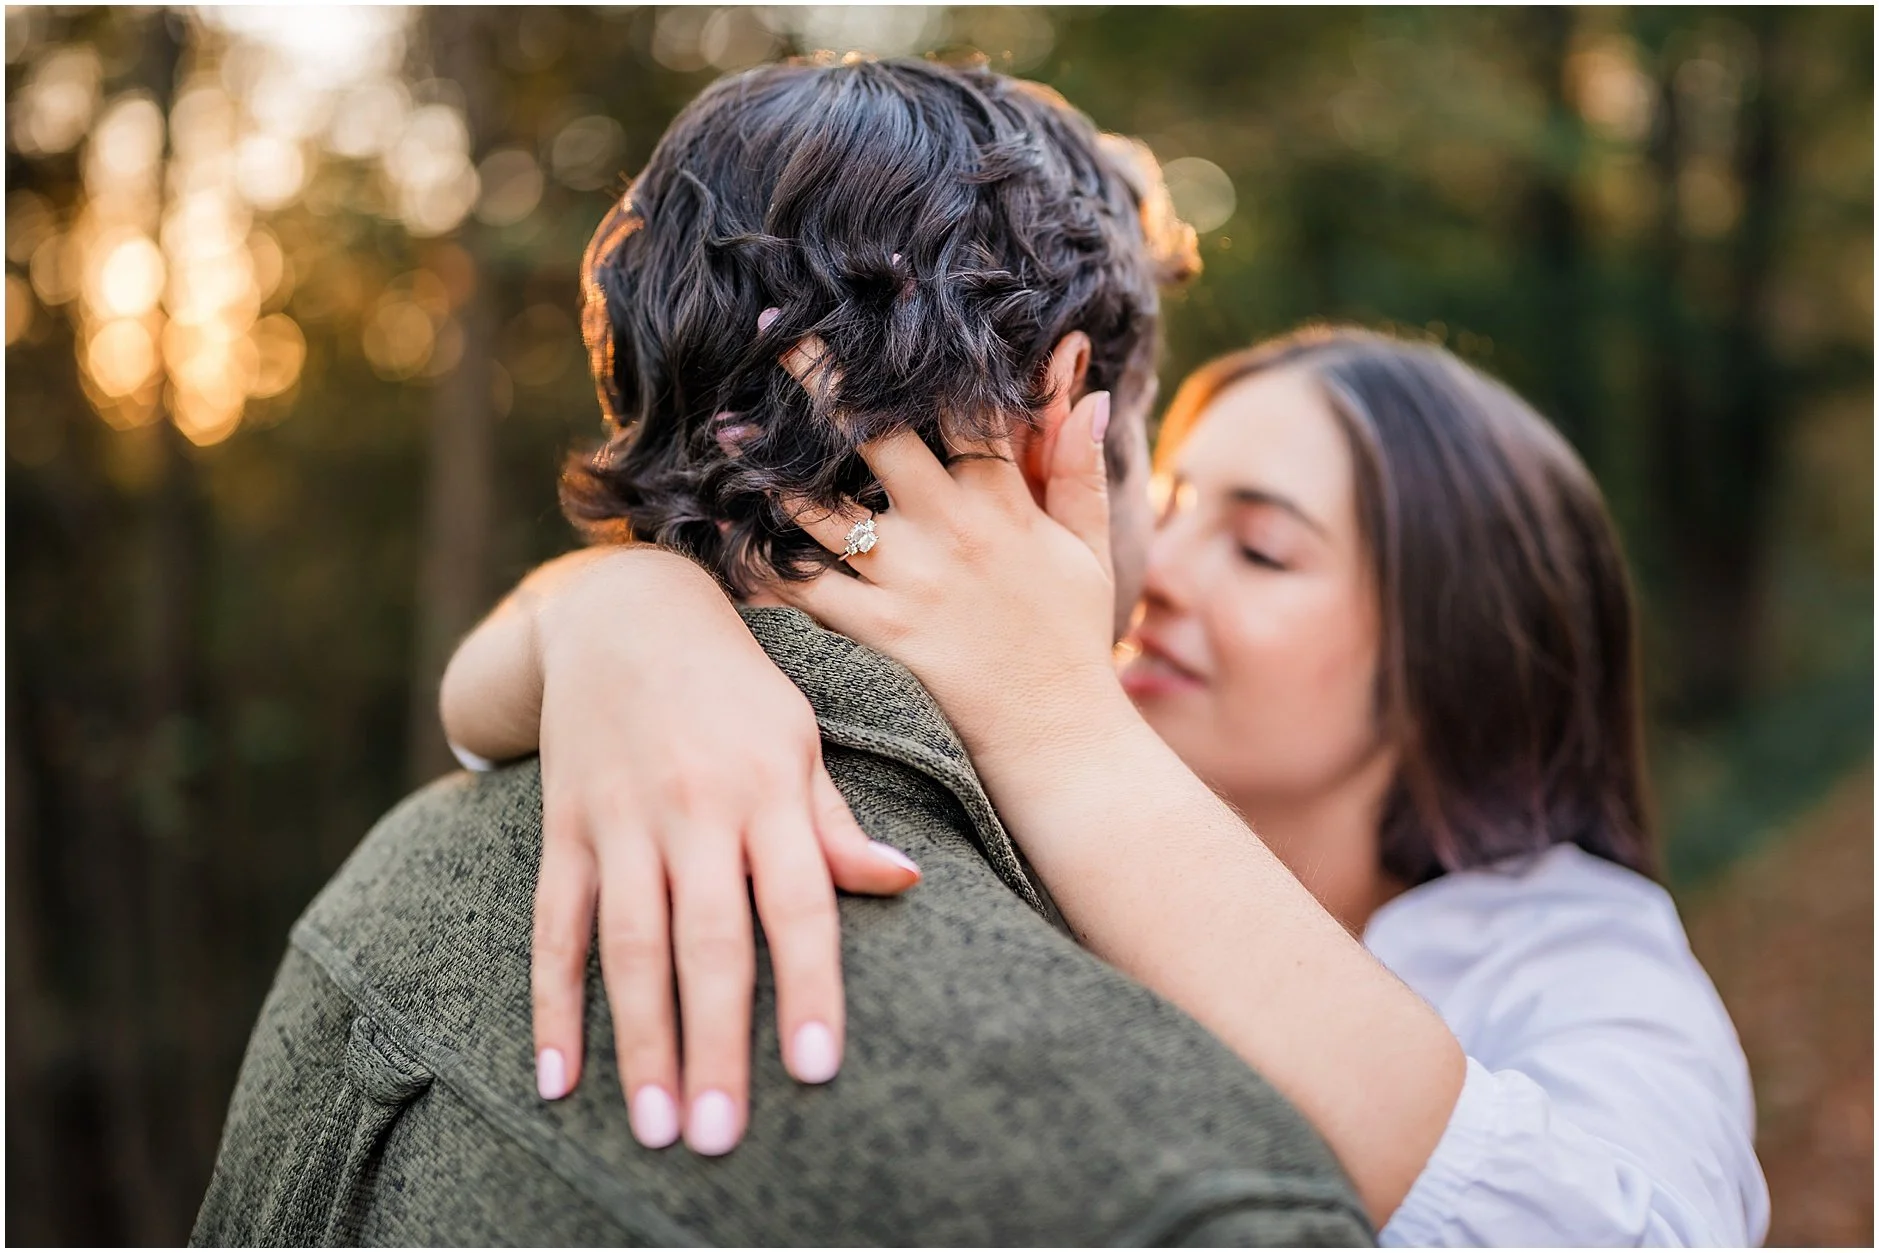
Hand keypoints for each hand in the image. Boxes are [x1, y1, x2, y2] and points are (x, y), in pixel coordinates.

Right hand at [523, 548, 920, 1153]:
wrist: (625, 612)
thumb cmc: (736, 690)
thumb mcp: (799, 740)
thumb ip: (836, 824)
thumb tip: (904, 884)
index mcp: (768, 789)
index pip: (796, 904)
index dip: (806, 988)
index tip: (814, 1070)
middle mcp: (695, 808)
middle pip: (707, 941)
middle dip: (714, 1044)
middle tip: (718, 1137)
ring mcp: (622, 820)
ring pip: (628, 945)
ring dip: (638, 1042)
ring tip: (652, 1127)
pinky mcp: (564, 828)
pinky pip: (552, 927)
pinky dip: (551, 1003)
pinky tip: (556, 1077)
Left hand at [763, 338, 1131, 774]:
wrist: (1057, 739)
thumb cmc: (1071, 640)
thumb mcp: (1089, 550)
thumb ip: (1079, 469)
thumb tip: (1082, 389)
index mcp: (1004, 506)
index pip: (965, 412)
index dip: (927, 358)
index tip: (883, 312)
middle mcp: (951, 534)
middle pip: (881, 439)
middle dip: (830, 384)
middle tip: (780, 332)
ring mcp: (910, 584)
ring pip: (829, 511)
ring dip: (776, 470)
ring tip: (731, 429)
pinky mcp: (879, 634)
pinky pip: (808, 593)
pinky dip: (765, 567)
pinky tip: (725, 536)